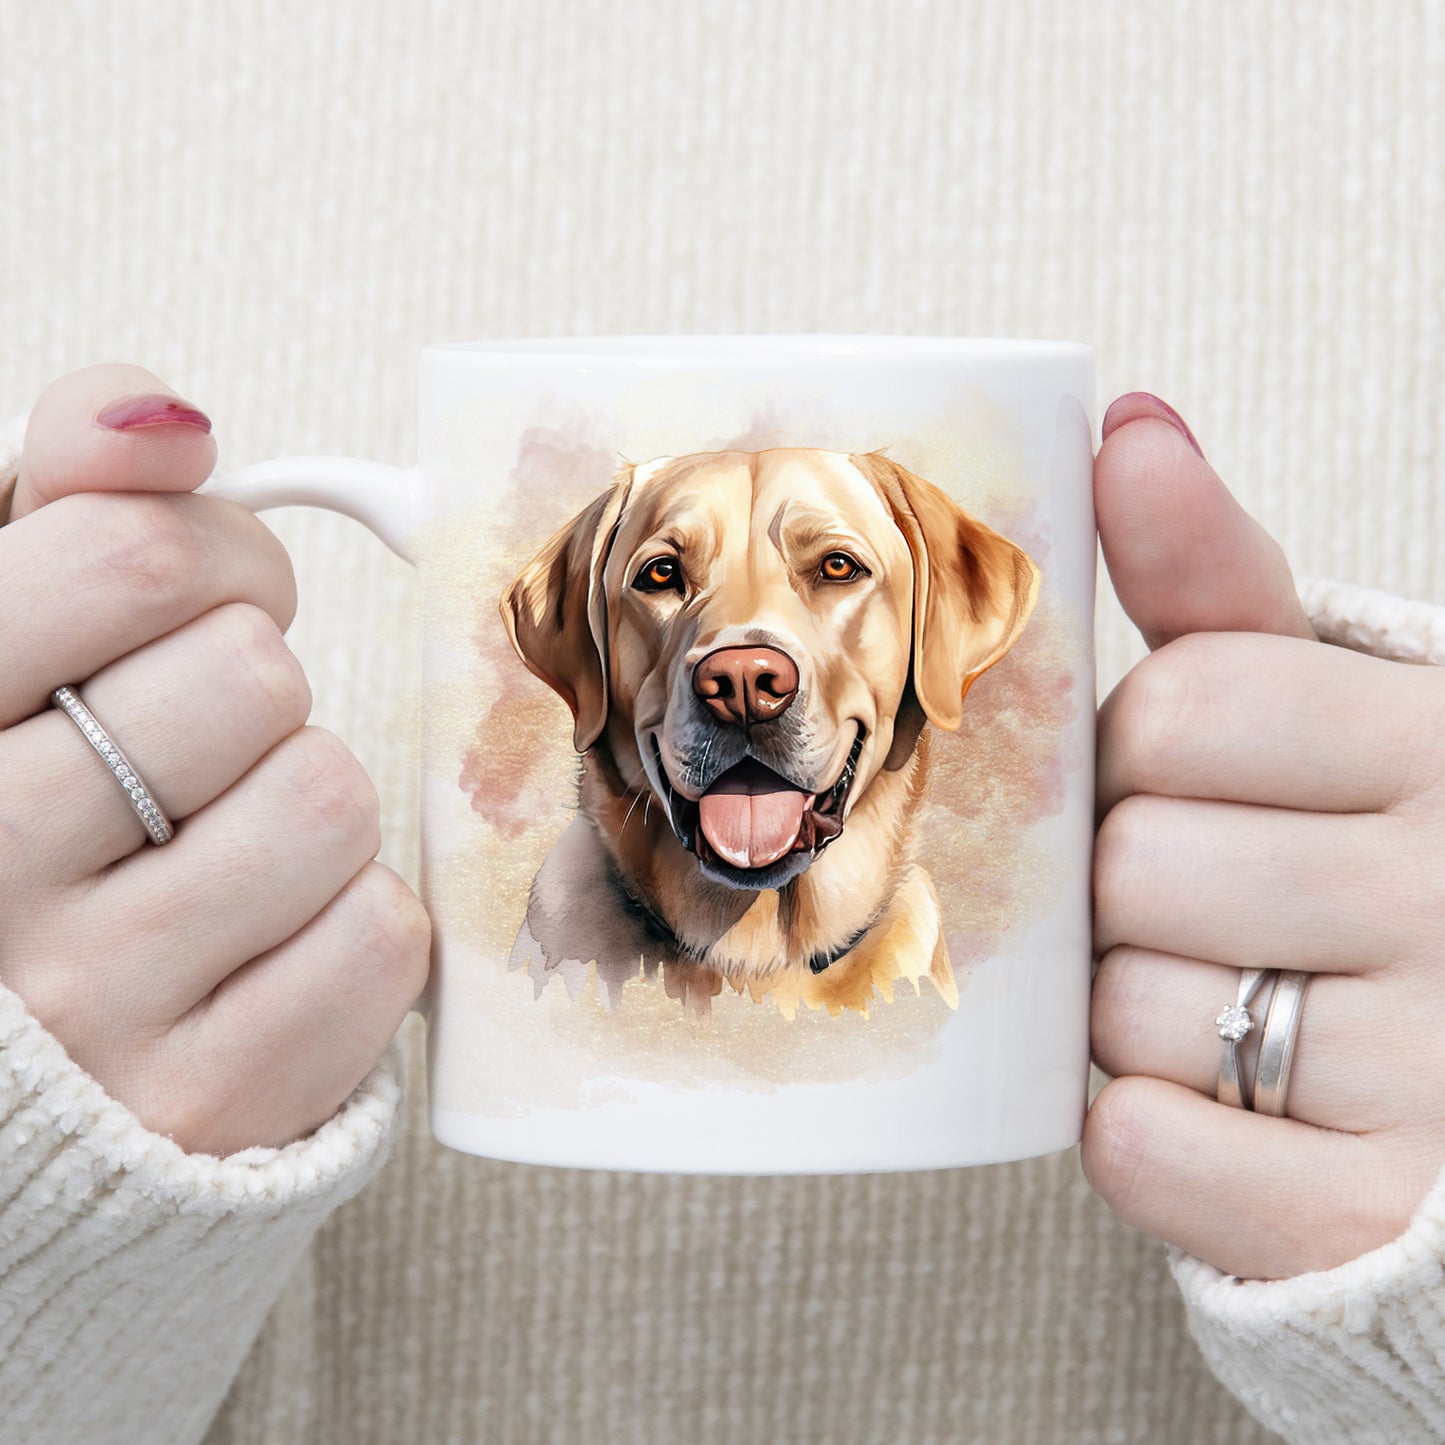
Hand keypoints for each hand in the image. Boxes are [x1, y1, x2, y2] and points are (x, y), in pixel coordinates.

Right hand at [0, 363, 428, 1155]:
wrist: (32, 1071)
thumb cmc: (30, 816)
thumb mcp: (6, 645)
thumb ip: (69, 504)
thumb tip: (167, 418)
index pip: (130, 559)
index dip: (215, 556)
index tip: (203, 598)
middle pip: (251, 675)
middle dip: (253, 687)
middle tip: (202, 741)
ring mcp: (95, 1008)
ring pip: (327, 797)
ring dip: (303, 802)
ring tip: (221, 847)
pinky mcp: (213, 1102)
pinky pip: (380, 934)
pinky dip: (349, 920)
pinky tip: (262, 942)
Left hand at [1081, 392, 1444, 1280]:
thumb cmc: (1361, 851)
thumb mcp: (1323, 698)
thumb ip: (1217, 577)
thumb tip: (1128, 426)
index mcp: (1437, 742)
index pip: (1183, 706)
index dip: (1144, 749)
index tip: (1189, 775)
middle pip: (1134, 862)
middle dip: (1130, 882)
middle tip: (1200, 900)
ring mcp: (1430, 1069)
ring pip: (1128, 1010)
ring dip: (1132, 1008)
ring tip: (1222, 997)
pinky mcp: (1364, 1211)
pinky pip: (1145, 1147)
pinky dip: (1143, 1131)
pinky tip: (1202, 1102)